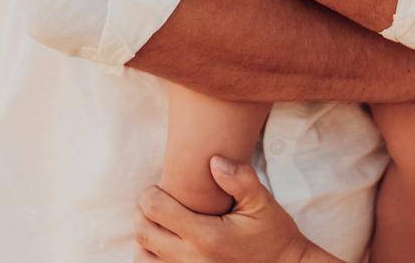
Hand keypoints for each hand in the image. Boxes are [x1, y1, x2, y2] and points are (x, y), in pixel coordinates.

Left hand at [134, 155, 335, 262]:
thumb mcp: (262, 202)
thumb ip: (240, 179)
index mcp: (207, 237)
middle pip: (143, 233)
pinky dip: (151, 255)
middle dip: (142, 211)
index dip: (150, 194)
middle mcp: (192, 260)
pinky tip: (164, 241)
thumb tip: (214, 160)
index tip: (159, 187)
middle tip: (154, 198)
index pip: (156, 211)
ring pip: (143, 256)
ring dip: (144, 235)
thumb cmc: (272, 233)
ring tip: (158, 221)